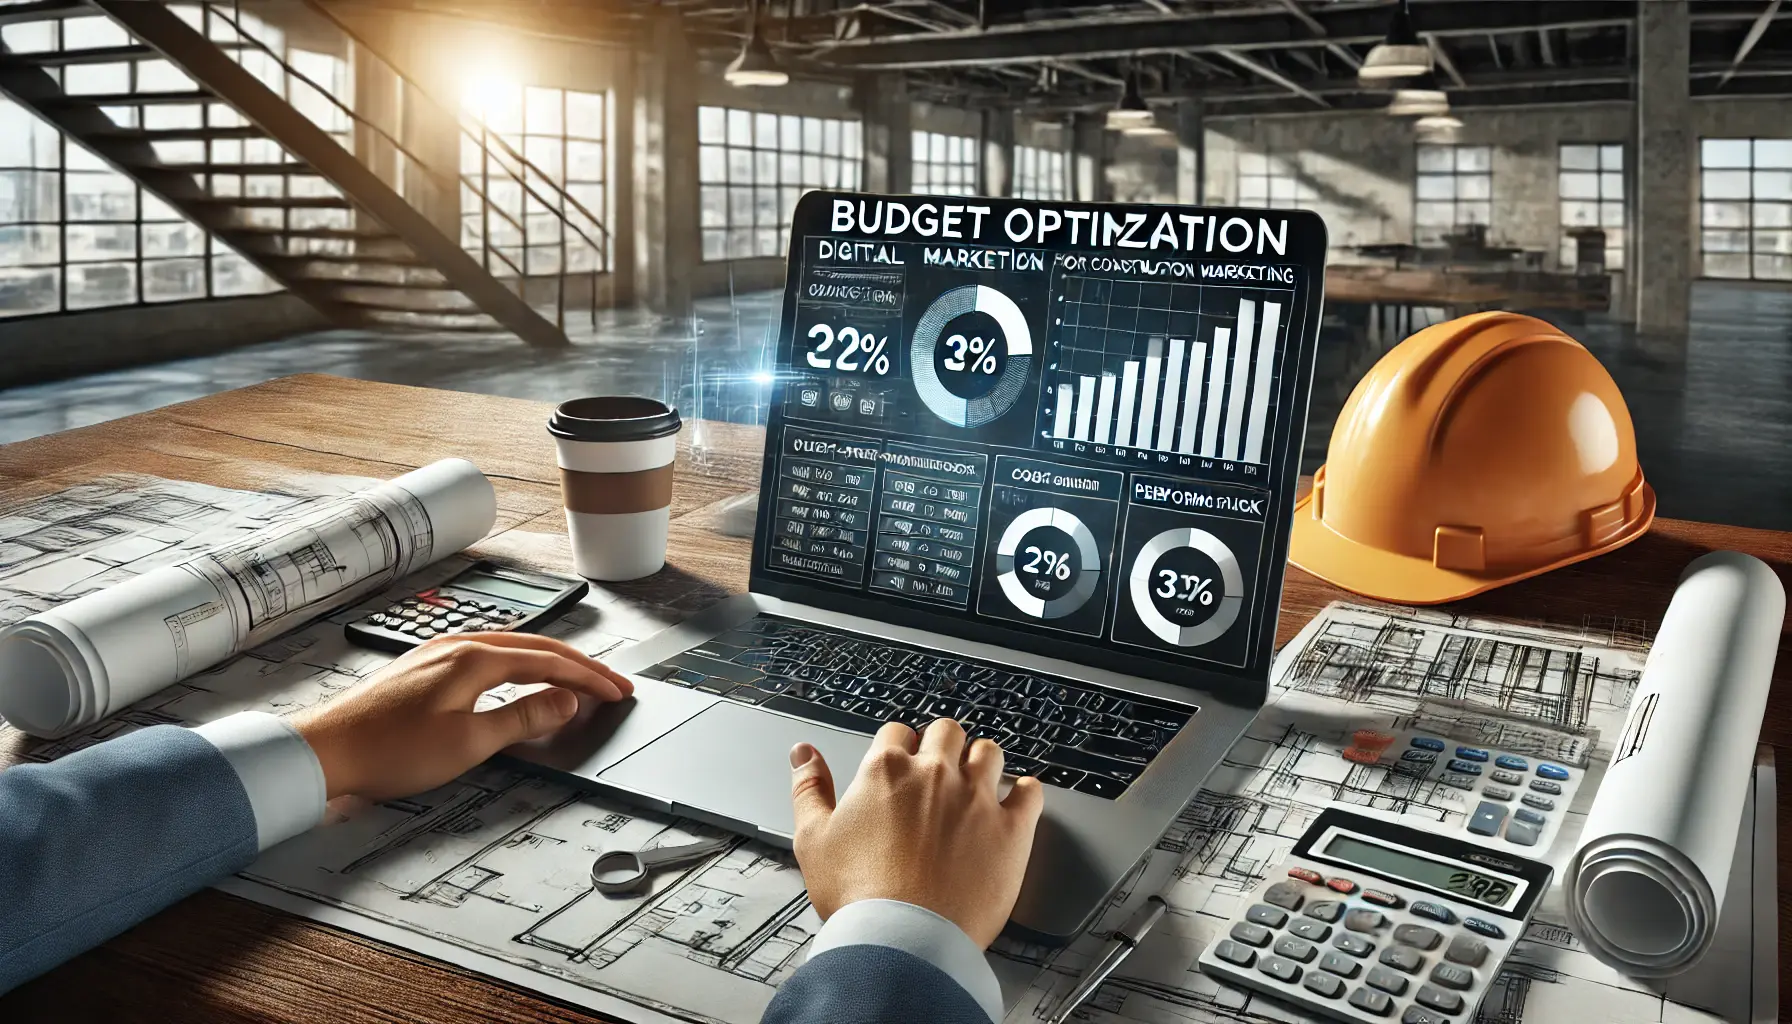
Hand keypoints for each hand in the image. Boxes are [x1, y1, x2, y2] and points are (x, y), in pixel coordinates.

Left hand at [293, 632, 633, 800]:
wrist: (326, 750)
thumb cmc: (388, 750)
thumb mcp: (468, 742)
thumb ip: (523, 717)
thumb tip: (565, 700)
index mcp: (475, 659)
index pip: (549, 662)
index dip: (589, 678)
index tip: (617, 691)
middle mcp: (459, 645)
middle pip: (535, 647)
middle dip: (577, 665)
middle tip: (610, 683)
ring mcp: (439, 653)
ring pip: (511, 648)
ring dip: (549, 662)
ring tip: (575, 678)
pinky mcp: (425, 667)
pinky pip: (488, 656)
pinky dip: (519, 665)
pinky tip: (519, 678)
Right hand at [788, 720, 1043, 947]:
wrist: (905, 940)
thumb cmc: (859, 897)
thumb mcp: (812, 839)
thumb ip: (808, 788)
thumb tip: (802, 753)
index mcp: (886, 771)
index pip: (897, 733)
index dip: (898, 748)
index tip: (900, 765)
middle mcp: (934, 775)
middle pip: (947, 731)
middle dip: (942, 745)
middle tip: (938, 770)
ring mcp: (977, 798)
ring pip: (990, 752)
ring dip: (982, 761)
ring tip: (975, 781)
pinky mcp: (1011, 829)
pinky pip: (1030, 792)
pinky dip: (1025, 792)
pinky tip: (1018, 798)